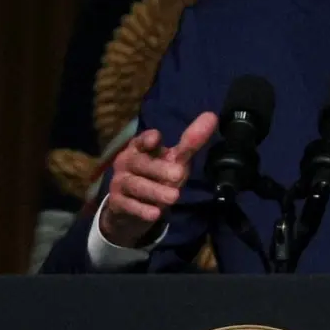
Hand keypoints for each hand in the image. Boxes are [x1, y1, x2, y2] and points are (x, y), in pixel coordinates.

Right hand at [99, 112, 217, 247]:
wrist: (131, 207)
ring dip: (155, 191)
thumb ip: (191, 142)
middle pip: (140, 163)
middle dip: (158, 169)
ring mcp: (120, 182)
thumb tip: (212, 116)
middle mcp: (127, 162)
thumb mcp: (175, 160)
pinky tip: (155, 214)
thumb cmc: (156, 176)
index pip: (141, 140)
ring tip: (174, 197)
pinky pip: (128, 205)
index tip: (156, 139)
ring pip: (135, 185)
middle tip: (179, 175)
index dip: (147, 139)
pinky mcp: (117, 202)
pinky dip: (141, 210)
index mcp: (140, 148)